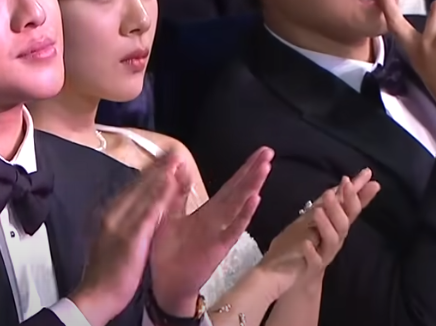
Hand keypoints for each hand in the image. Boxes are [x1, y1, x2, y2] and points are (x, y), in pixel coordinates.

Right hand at [70, 155, 183, 325]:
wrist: (95, 294)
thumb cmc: (105, 272)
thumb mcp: (110, 240)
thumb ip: (120, 222)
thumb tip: (130, 210)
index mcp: (108, 215)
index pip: (131, 189)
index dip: (148, 173)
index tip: (162, 160)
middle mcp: (112, 214)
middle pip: (137, 186)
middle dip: (157, 168)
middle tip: (173, 152)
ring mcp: (120, 224)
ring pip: (143, 195)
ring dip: (160, 176)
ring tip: (175, 161)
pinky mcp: (130, 237)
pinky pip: (148, 213)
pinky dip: (159, 196)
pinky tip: (170, 185)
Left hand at [149, 147, 272, 315]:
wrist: (166, 283)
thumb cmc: (168, 251)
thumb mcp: (169, 215)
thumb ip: (177, 193)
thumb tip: (180, 166)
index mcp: (207, 212)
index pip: (230, 186)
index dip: (244, 169)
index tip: (259, 152)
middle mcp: (218, 220)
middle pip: (239, 191)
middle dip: (253, 171)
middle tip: (269, 152)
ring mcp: (220, 233)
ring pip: (239, 206)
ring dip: (252, 187)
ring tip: (264, 168)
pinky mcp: (218, 247)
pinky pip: (233, 229)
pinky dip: (244, 215)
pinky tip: (255, 200)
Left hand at [293, 172, 379, 282]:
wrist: (293, 276)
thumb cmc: (305, 244)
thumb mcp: (315, 219)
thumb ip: (330, 204)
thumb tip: (344, 183)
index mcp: (335, 226)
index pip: (351, 207)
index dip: (359, 191)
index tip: (367, 174)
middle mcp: (334, 239)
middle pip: (345, 221)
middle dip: (347, 202)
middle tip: (344, 183)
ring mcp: (324, 254)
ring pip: (333, 239)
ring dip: (327, 224)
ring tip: (319, 210)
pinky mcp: (311, 267)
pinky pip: (315, 260)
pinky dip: (311, 251)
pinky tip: (307, 243)